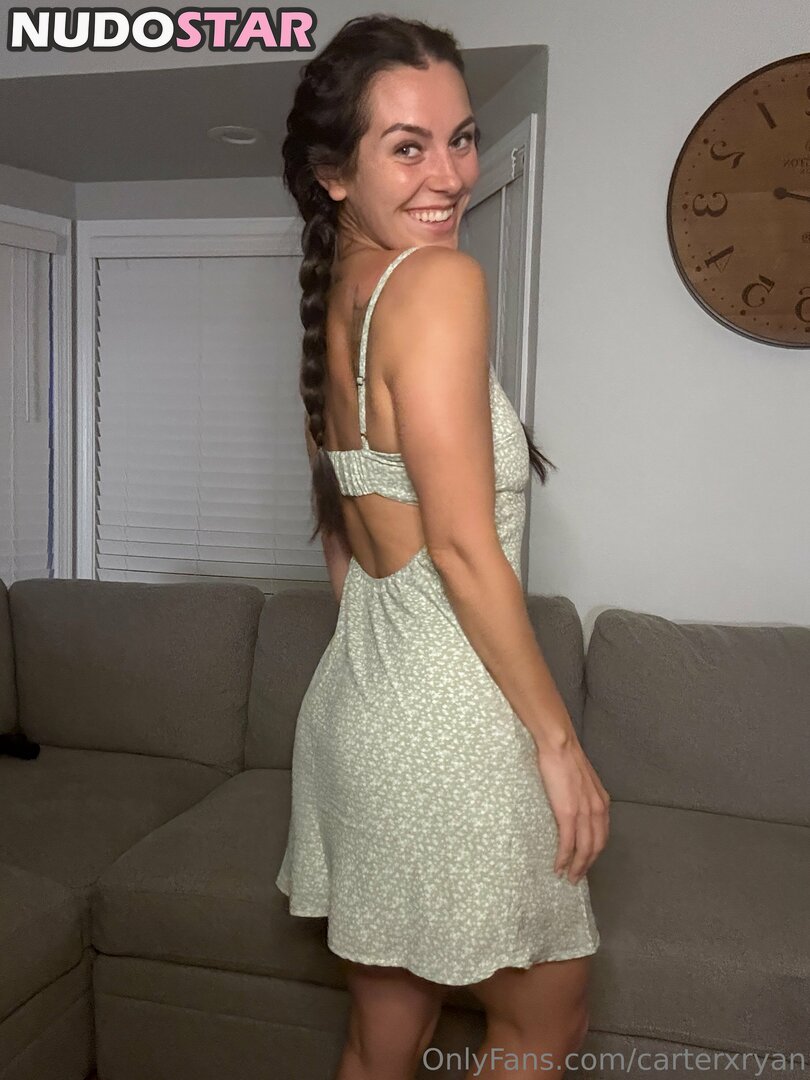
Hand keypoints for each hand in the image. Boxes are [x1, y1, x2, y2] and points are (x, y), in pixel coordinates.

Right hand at [535, 737, 609, 884]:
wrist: (560, 746)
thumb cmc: (567, 758)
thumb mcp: (584, 781)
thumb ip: (585, 796)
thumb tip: (576, 805)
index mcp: (602, 803)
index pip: (602, 835)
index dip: (595, 852)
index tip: (586, 861)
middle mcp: (598, 811)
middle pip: (596, 846)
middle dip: (587, 864)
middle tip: (576, 876)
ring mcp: (584, 813)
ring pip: (584, 849)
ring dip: (576, 867)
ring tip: (568, 877)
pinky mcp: (568, 814)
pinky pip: (568, 843)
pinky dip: (563, 858)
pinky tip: (558, 866)